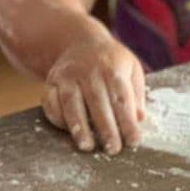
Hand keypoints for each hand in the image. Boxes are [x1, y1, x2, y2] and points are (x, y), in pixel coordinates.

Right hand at [43, 36, 145, 154]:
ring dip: (78, 126)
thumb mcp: (131, 67)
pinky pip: (51, 101)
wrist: (78, 41)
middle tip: (112, 149)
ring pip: (71, 102)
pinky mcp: (51, 82)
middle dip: (106, 128)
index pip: (122, 98)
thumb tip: (139, 118)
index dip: (128, 121)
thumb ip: (136, 93)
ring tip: (86, 146)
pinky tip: (67, 131)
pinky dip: (57, 117)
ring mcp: (67, 75)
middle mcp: (88, 70)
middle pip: (97, 101)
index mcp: (112, 67)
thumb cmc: (110, 61)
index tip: (133, 141)